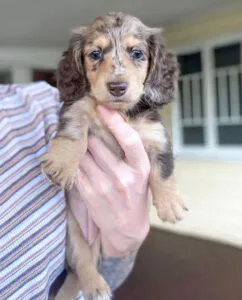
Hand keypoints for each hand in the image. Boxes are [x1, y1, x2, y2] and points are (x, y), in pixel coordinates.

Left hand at [69, 105, 150, 256]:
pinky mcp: (88, 194)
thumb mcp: (142, 176)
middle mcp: (123, 177)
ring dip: (81, 145)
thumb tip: (114, 125)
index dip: (116, 122)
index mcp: (141, 170)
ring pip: (84, 153)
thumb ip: (131, 155)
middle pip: (98, 142)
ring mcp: (104, 186)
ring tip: (83, 141)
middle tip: (88, 125)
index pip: (130, 141)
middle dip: (92, 132)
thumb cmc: (136, 198)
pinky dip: (75, 159)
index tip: (103, 108)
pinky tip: (78, 157)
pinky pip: (76, 168)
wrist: (127, 231)